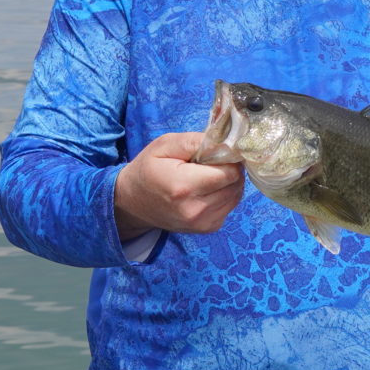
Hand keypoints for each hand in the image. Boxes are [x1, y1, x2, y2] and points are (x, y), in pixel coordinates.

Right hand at [115, 131, 244, 238]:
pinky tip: (207, 189)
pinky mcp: (208, 228)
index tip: (216, 151)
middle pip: (235, 184)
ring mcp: (202, 223)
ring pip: (236, 195)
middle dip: (229, 169)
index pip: (229, 172)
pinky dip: (225, 194)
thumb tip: (226, 144)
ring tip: (206, 175)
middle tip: (210, 163)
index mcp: (184, 187)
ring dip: (228, 182)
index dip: (228, 158)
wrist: (132, 202)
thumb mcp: (165, 145)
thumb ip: (196, 141)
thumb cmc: (148, 169)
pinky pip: (230, 206)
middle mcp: (196, 210)